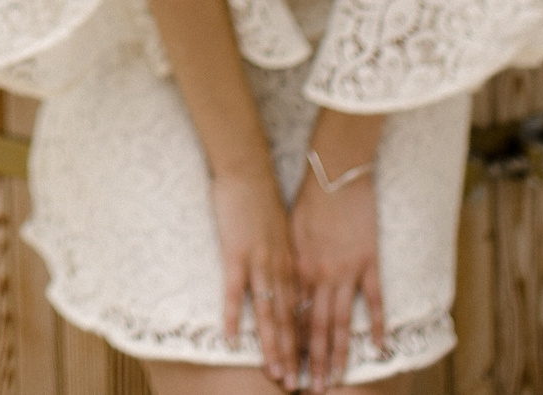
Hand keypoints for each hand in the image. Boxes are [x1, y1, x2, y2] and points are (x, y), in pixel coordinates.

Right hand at [209, 170, 298, 383]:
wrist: (248, 169)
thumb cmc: (263, 198)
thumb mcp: (285, 231)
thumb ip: (287, 258)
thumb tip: (288, 279)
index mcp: (294, 264)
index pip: (303, 311)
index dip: (306, 342)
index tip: (309, 366)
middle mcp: (282, 269)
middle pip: (290, 320)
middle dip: (293, 355)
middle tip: (296, 384)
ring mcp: (259, 263)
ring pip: (269, 313)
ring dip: (273, 346)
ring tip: (275, 373)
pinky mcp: (236, 253)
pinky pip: (235, 292)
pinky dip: (233, 318)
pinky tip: (233, 340)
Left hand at [289, 165, 385, 389]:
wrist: (334, 172)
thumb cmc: (308, 198)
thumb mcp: (290, 231)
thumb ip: (290, 262)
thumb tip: (285, 289)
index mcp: (297, 268)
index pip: (290, 316)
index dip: (287, 344)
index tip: (284, 367)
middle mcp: (319, 275)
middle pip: (313, 327)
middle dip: (309, 361)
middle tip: (308, 389)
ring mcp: (346, 271)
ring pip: (340, 321)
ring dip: (337, 353)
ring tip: (335, 380)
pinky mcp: (368, 262)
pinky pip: (373, 300)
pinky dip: (376, 325)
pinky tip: (378, 348)